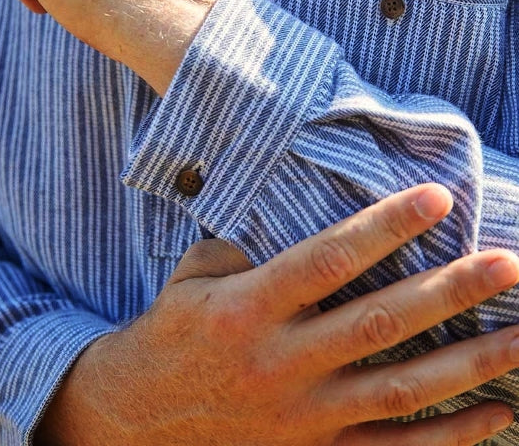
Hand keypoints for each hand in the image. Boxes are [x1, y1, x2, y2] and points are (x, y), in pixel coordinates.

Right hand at [35, 184, 518, 445]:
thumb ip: (248, 247)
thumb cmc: (171, 333)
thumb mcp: (194, 276)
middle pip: (379, 324)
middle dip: (448, 292)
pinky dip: (449, 437)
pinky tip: (497, 412)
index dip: (384, 227)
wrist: (138, 421)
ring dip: (468, 363)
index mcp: (247, 308)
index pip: (327, 260)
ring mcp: (303, 416)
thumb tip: (299, 214)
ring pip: (400, 390)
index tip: (436, 197)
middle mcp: (281, 362)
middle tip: (505, 263)